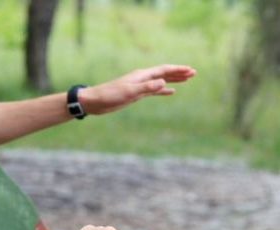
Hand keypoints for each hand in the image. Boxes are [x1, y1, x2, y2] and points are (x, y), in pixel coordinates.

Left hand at [81, 64, 196, 114]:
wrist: (95, 101)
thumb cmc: (110, 95)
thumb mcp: (130, 92)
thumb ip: (146, 87)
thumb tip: (163, 82)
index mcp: (142, 75)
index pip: (164, 70)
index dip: (178, 70)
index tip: (191, 70)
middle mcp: (142, 78)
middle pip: (164, 73)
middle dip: (179, 73)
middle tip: (194, 73)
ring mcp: (139, 86)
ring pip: (161, 80)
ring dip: (174, 79)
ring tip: (187, 79)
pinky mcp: (136, 93)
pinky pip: (154, 90)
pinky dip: (163, 89)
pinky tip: (171, 91)